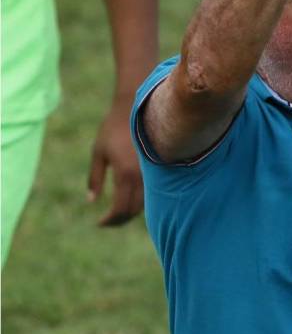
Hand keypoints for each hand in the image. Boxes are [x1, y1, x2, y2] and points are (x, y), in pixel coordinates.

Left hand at [87, 101, 143, 225]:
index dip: (110, 220)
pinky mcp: (160, 170)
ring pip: (144, 205)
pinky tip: (130, 200)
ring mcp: (154, 175)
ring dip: (130, 213)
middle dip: (119, 220)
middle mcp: (143, 177)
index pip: (120, 209)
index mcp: (125, 174)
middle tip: (107, 222)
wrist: (139, 110)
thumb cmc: (113, 129)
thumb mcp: (98, 152)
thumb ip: (95, 178)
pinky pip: (152, 194)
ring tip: (117, 214)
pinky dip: (140, 203)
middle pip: (133, 211)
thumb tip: (91, 201)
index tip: (99, 223)